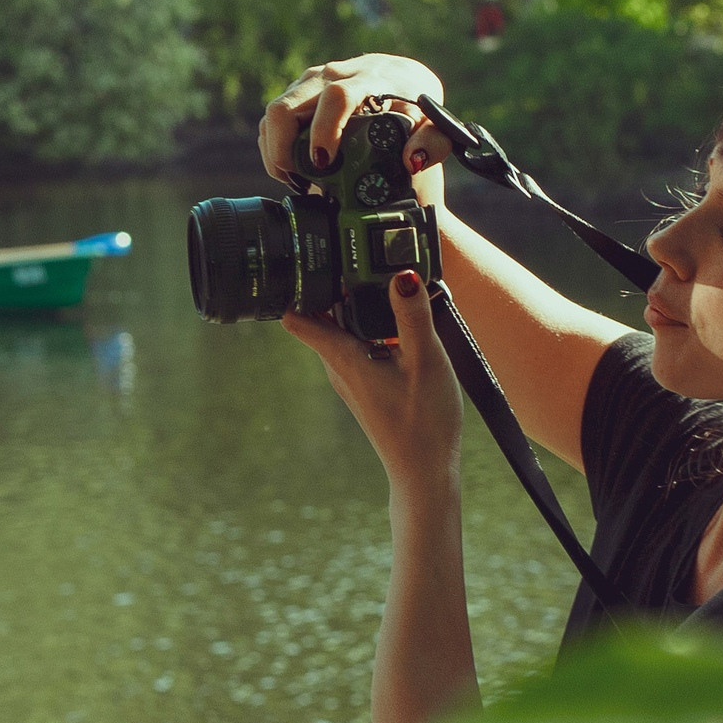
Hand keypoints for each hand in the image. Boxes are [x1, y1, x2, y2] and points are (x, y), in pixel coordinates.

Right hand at [259, 55, 453, 209]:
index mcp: (371, 79)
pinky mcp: (301, 89)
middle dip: (282, 148)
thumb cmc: (419, 105)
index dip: (324, 129)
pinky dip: (275, 145)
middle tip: (297, 179)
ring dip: (275, 150)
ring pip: (275, 112)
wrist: (405, 78)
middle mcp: (335, 74)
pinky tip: (293, 168)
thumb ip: (433, 144)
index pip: (338, 96)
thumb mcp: (434, 124)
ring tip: (295, 179)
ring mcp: (313, 80)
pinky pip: (274, 117)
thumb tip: (411, 160)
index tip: (322, 162)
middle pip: (288, 105)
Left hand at [284, 270, 460, 495]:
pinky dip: (370, 325)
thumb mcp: (424, 361)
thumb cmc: (424, 422)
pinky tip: (397, 319)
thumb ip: (412, 316)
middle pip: (320, 313)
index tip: (310, 256)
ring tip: (379, 277)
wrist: (425, 471)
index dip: (297, 283)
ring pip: (341, 328)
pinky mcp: (366, 383)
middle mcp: (337, 365)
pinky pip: (358, 343)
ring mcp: (350, 376)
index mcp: (341, 356)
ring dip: (355, 304)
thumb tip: (401, 273)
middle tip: (355, 251)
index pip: (296, 315)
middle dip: (332, 284)